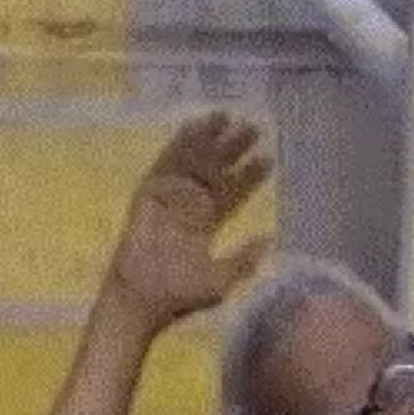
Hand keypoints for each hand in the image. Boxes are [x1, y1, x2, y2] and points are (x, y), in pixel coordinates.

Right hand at [108, 113, 273, 330]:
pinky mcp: (149, 193)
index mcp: (206, 225)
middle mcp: (189, 206)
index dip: (249, 177)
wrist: (144, 299)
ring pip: (193, 161)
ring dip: (209, 139)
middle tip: (254, 127)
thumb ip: (244, 259)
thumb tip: (269, 239)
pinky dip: (179, 144)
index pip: (232, 194)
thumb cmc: (179, 297)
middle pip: (216, 170)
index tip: (269, 158)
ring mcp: (169, 198)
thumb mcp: (221, 281)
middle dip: (234, 149)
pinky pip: (166, 163)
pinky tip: (194, 125)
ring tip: (228, 115)